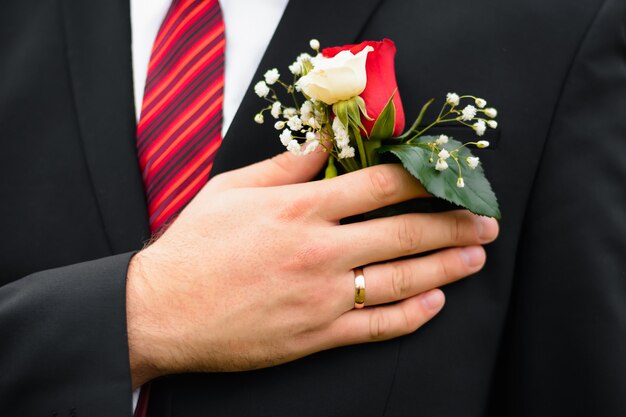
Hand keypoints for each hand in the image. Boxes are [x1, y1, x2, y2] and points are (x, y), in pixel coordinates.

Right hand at [126, 151, 498, 387]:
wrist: (162, 310)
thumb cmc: (195, 246)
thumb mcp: (232, 190)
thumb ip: (284, 166)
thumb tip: (324, 144)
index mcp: (299, 209)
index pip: (378, 186)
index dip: (421, 179)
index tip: (447, 177)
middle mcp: (319, 250)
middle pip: (402, 232)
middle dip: (451, 223)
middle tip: (485, 221)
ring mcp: (321, 296)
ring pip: (399, 280)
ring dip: (445, 266)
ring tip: (475, 257)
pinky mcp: (316, 334)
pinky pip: (375, 326)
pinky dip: (411, 315)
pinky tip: (436, 303)